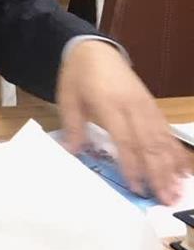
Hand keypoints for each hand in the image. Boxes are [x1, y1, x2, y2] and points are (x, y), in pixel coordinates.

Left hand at [57, 39, 189, 203]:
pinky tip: (182, 170)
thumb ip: (72, 126)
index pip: (125, 140)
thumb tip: (73, 152)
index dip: (133, 166)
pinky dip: (175, 152)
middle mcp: (133, 107)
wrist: (95, 49)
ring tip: (177, 191)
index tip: (137, 189)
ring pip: (163, 140)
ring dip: (171, 167)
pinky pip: (167, 132)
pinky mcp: (153, 106)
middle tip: (166, 200)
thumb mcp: (67, 98)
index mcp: (109, 104)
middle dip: (159, 174)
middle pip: (149, 144)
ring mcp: (146, 106)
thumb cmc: (78, 75)